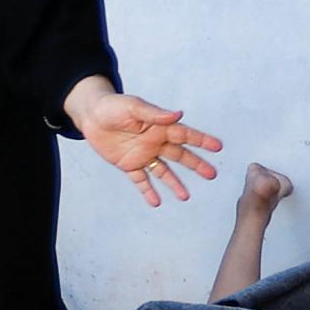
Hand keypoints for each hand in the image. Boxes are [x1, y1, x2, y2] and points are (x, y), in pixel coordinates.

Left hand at [66, 80, 222, 206]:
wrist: (91, 116)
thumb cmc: (113, 106)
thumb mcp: (133, 107)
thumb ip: (155, 114)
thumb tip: (178, 114)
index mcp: (160, 127)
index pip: (185, 135)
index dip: (202, 141)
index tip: (217, 147)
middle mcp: (155, 142)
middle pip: (180, 156)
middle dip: (197, 165)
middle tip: (212, 174)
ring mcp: (143, 155)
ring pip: (163, 172)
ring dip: (175, 183)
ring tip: (185, 197)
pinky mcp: (128, 165)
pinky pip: (141, 180)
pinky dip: (148, 191)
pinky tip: (156, 202)